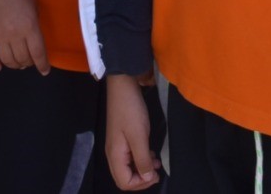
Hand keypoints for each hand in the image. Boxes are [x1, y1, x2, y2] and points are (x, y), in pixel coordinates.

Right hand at [0, 0, 49, 73]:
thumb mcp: (34, 6)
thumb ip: (34, 25)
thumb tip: (33, 41)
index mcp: (30, 26)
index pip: (38, 54)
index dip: (42, 65)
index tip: (44, 71)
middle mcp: (14, 34)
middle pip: (23, 59)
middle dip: (29, 63)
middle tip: (30, 61)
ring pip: (7, 60)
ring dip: (14, 65)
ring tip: (18, 63)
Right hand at [103, 74, 159, 188]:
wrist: (122, 86)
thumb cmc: (130, 111)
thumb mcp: (139, 136)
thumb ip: (143, 159)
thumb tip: (148, 178)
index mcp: (115, 155)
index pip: (124, 182)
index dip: (140, 183)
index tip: (155, 175)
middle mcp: (113, 154)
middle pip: (125, 178)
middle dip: (142, 178)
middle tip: (157, 172)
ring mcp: (117, 146)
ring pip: (129, 168)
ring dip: (143, 169)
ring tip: (157, 162)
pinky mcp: (122, 138)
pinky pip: (131, 157)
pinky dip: (142, 159)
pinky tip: (152, 153)